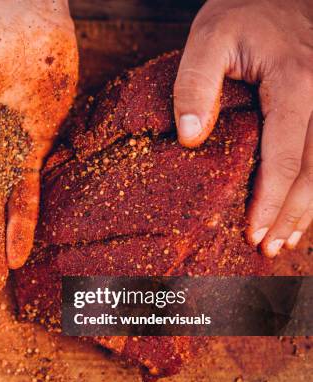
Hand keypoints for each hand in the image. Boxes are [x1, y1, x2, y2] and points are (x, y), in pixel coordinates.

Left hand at [173, 0, 311, 257]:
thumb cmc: (241, 13)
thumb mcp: (208, 38)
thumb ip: (195, 85)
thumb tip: (190, 139)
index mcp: (296, 82)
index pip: (286, 156)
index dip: (270, 200)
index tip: (254, 232)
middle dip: (292, 214)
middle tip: (269, 248)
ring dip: (309, 207)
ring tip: (287, 240)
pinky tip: (303, 206)